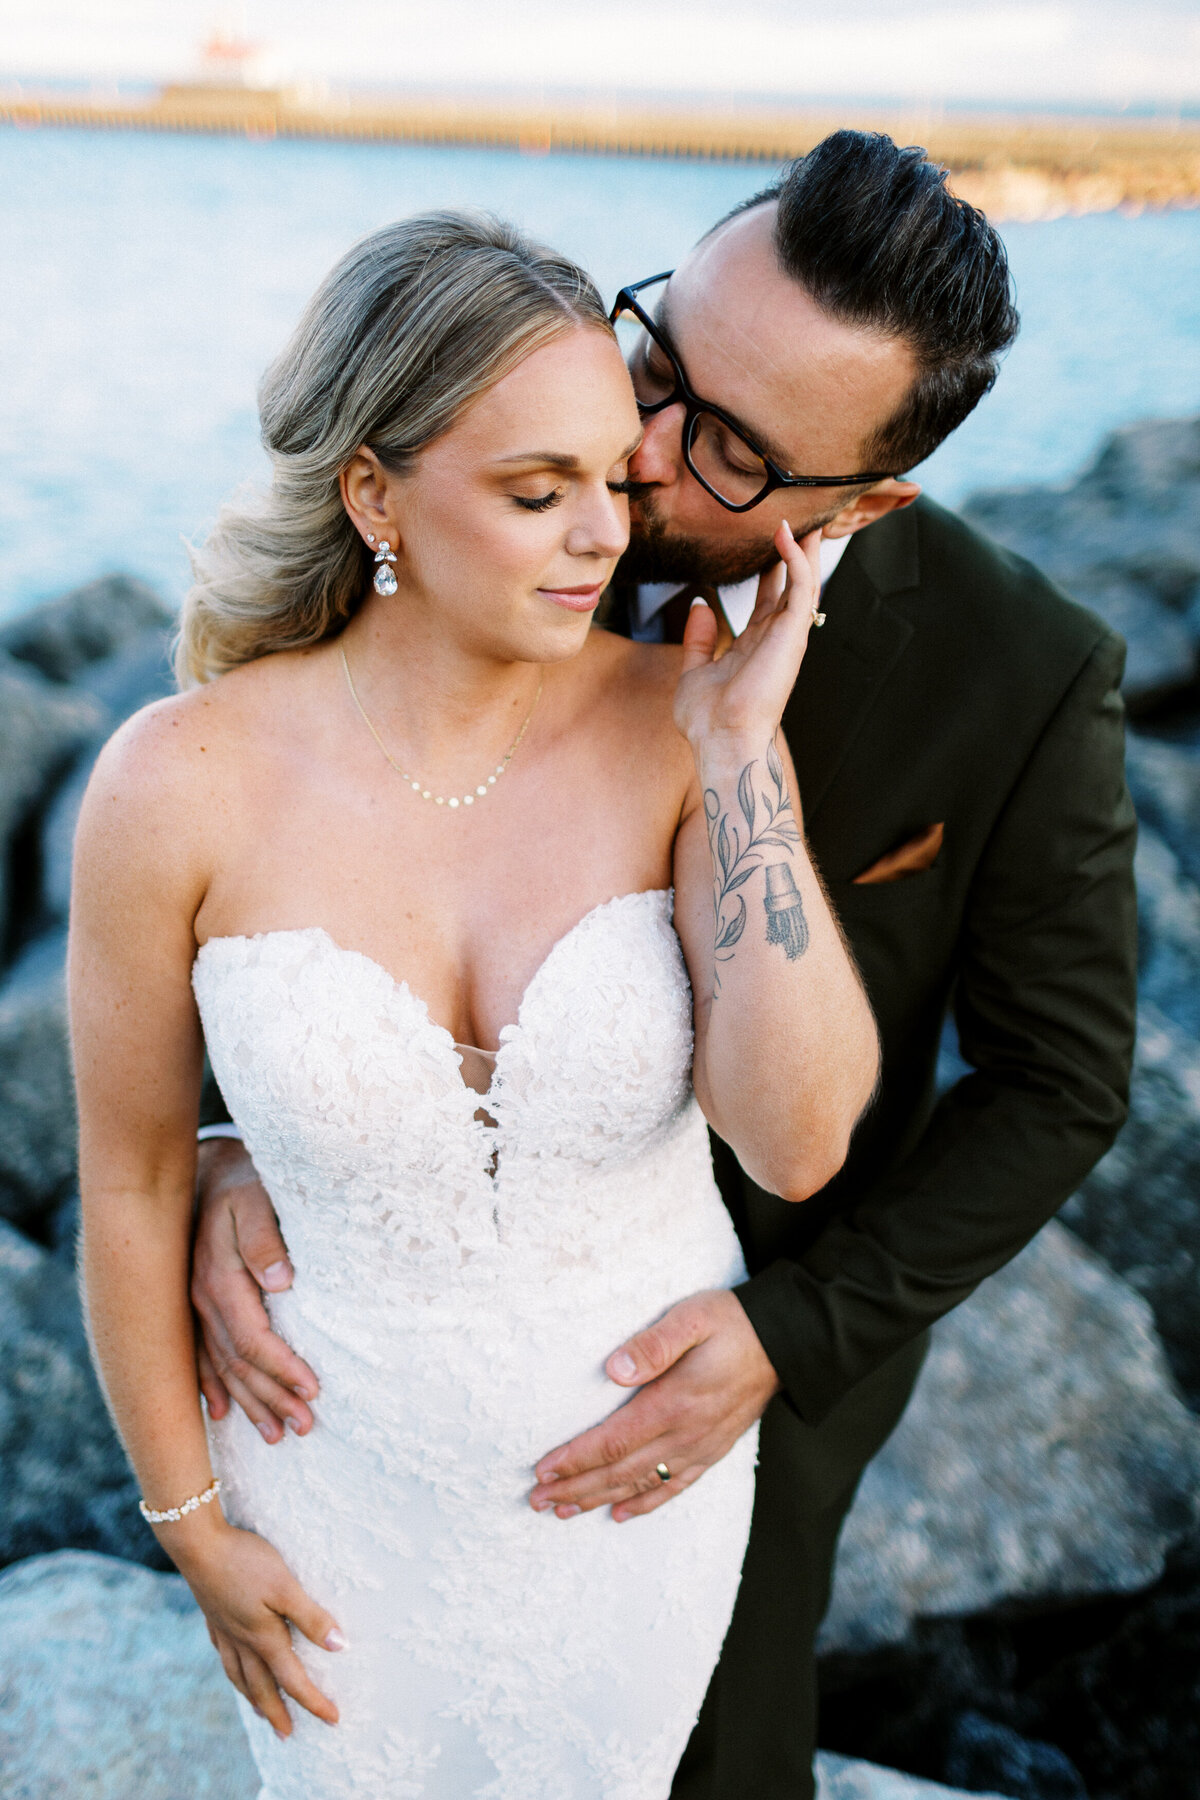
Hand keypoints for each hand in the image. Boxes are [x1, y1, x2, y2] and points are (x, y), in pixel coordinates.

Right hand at [168, 1513, 344, 1737]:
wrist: (198, 1545)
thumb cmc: (245, 1562)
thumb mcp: (286, 1586)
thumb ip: (311, 1617)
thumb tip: (339, 1647)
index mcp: (263, 1638)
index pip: (294, 1679)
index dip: (314, 1701)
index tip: (333, 1720)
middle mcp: (242, 1641)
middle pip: (262, 1687)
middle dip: (277, 1713)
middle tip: (287, 1735)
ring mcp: (224, 1630)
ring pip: (239, 1675)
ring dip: (252, 1697)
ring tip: (259, 1711)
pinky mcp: (213, 1616)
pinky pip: (224, 1655)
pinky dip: (232, 1669)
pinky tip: (233, 1664)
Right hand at [192, 1138, 318, 1442]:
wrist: (207, 1170)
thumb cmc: (244, 1183)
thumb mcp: (257, 1199)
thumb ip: (266, 1238)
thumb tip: (280, 1281)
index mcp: (219, 1279)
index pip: (251, 1339)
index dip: (282, 1368)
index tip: (314, 1390)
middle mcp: (201, 1301)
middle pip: (237, 1363)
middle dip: (272, 1398)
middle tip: (305, 1427)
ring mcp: (192, 1307)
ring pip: (219, 1367)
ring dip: (249, 1402)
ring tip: (276, 1435)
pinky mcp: (193, 1307)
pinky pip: (197, 1357)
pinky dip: (211, 1388)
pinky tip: (221, 1413)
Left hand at [529, 1290, 778, 1521]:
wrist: (787, 1342)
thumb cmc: (734, 1323)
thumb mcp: (693, 1318)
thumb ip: (654, 1343)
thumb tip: (614, 1369)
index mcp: (675, 1403)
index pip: (613, 1442)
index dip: (575, 1459)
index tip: (541, 1471)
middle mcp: (686, 1435)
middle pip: (620, 1472)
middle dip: (576, 1488)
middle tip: (536, 1501)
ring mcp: (701, 1448)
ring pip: (641, 1485)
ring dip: (599, 1500)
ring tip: (563, 1511)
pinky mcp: (713, 1451)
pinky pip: (674, 1487)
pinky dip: (644, 1504)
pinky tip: (620, 1513)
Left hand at [674, 520, 821, 749]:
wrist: (721, 741)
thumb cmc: (708, 721)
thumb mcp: (694, 671)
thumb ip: (700, 638)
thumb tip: (701, 605)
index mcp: (755, 645)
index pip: (768, 597)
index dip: (770, 568)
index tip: (767, 540)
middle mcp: (775, 638)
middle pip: (792, 585)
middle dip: (796, 552)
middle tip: (798, 518)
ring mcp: (786, 636)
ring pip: (803, 581)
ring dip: (804, 548)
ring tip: (804, 514)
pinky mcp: (792, 634)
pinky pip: (800, 588)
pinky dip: (795, 559)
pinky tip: (785, 534)